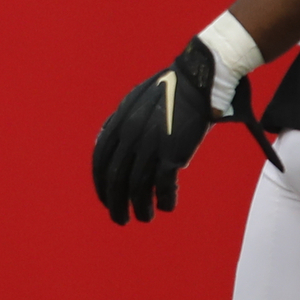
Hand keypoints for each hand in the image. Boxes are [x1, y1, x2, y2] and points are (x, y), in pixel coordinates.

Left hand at [89, 36, 280, 226]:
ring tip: (144, 218)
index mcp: (119, 123)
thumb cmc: (170, 90)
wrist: (199, 79)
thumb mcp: (135, 102)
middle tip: (119, 219)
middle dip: (115, 204)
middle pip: (115, 179)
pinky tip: (167, 206)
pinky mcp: (172, 153)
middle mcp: (130, 136)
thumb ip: (123, 123)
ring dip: (140, 208)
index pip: (101, 161)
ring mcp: (150, 145)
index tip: (106, 199)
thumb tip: (113, 145)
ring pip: (138, 188)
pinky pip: (163, 186)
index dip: (102, 184)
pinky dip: (164, 200)